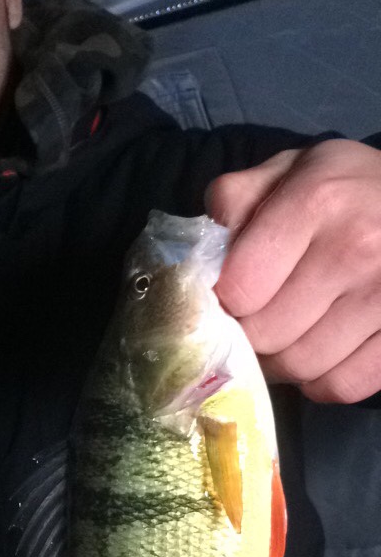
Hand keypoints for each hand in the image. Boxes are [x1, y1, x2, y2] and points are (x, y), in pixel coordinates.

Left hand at [206, 139, 380, 401]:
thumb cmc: (347, 189)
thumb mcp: (290, 170)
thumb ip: (237, 200)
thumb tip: (201, 256)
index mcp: (316, 199)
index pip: (240, 289)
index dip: (224, 301)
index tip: (230, 297)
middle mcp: (356, 247)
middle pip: (267, 335)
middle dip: (250, 335)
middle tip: (256, 321)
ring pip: (302, 367)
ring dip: (284, 362)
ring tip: (288, 335)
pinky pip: (342, 386)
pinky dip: (322, 382)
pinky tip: (323, 353)